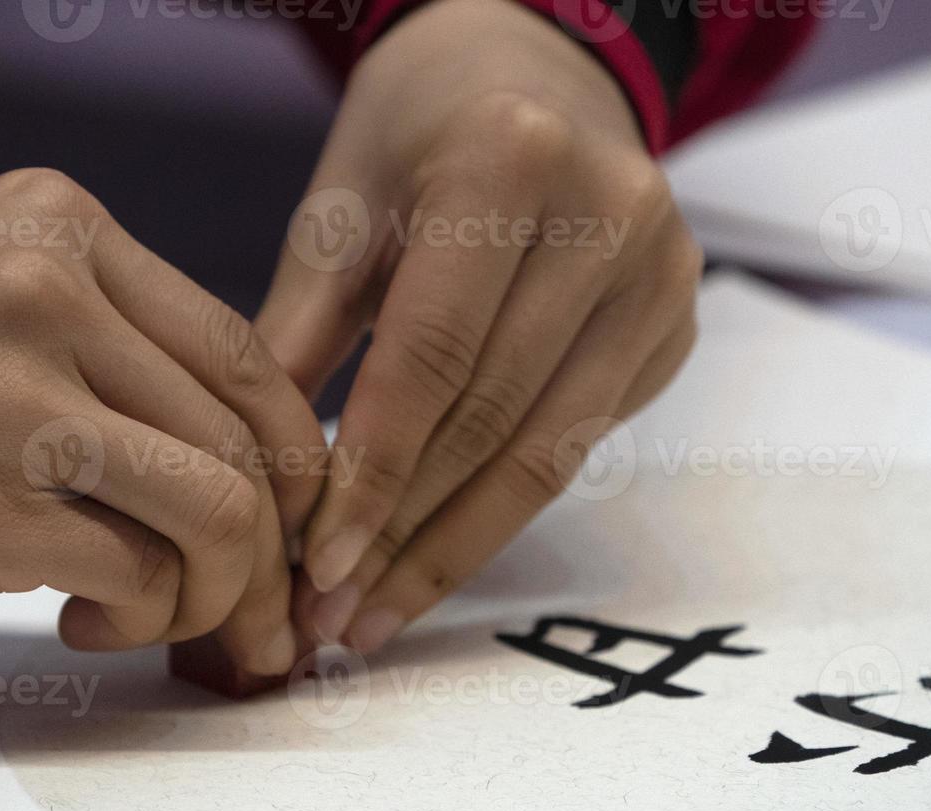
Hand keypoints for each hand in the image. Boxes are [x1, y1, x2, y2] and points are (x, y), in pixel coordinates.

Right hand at [0, 169, 325, 674]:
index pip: (243, 353)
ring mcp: (20, 402)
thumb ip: (110, 333)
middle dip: (275, 546)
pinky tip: (94, 621)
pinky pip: (139, 578)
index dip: (293, 451)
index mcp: (65, 228)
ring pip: (218, 514)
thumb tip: (236, 449)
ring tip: (169, 616)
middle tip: (260, 602)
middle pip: (245, 441)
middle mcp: (53, 297)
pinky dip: (146, 619)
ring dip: (222, 594)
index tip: (294, 508)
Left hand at [258, 0, 701, 653]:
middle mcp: (613, 214)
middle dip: (404, 534)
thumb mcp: (338, 208)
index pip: (433, 357)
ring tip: (375, 615)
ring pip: (548, 452)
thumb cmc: (415, 132)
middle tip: (331, 618)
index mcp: (511, 162)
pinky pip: (579, 440)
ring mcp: (663, 273)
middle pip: (496, 419)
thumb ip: (294, 335)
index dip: (372, 476)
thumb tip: (253, 482)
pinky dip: (500, 506)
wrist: (530, 72)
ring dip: (452, 547)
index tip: (315, 571)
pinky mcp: (677, 325)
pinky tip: (435, 553)